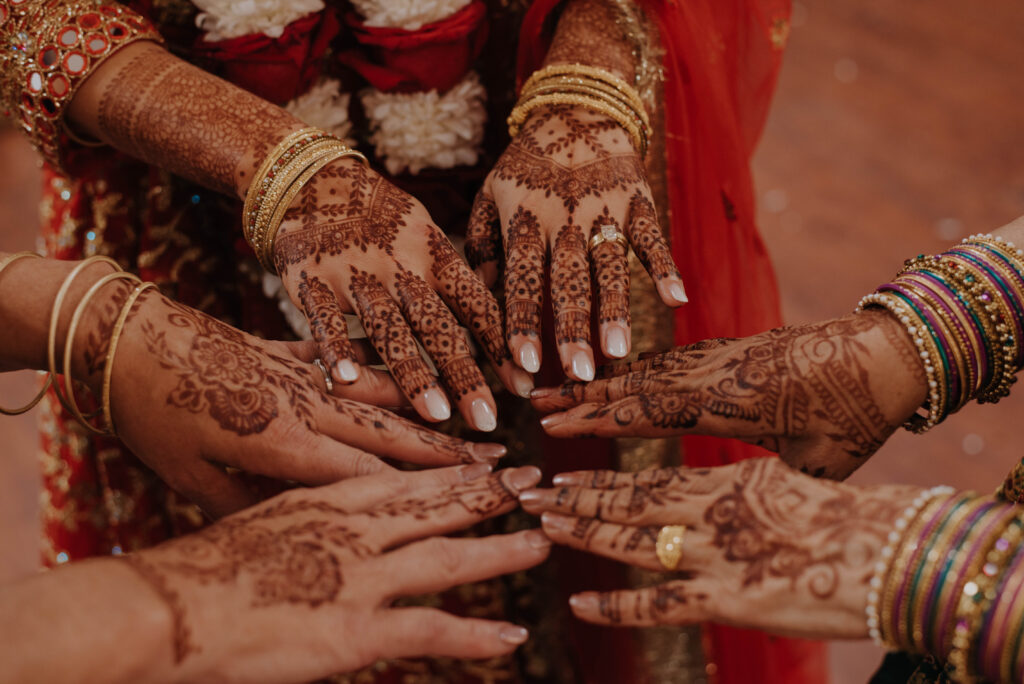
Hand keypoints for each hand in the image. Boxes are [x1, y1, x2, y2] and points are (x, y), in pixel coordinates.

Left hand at [109, 291, 506, 516]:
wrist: (123, 338)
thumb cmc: (153, 417)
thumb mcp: (193, 478)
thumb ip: (251, 504)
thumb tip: (290, 524)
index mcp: (283, 441)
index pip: (368, 473)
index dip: (424, 488)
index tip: (472, 497)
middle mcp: (307, 403)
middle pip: (390, 432)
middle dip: (448, 450)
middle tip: (497, 460)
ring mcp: (302, 371)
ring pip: (381, 393)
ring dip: (429, 407)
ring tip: (470, 417)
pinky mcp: (288, 347)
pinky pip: (349, 359)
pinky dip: (383, 368)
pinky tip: (409, 371)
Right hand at [122, 465, 549, 681]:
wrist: (159, 611)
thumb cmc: (196, 571)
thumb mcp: (256, 524)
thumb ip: (303, 521)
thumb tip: (326, 526)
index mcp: (325, 497)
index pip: (405, 477)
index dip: (453, 471)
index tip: (489, 462)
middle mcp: (351, 528)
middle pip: (438, 506)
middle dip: (490, 495)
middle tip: (537, 482)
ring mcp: (357, 577)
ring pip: (448, 558)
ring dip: (500, 551)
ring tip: (542, 544)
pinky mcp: (353, 630)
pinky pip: (429, 631)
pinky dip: (475, 635)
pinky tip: (511, 637)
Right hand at [272, 158, 533, 431]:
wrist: (312, 179)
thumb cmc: (381, 216)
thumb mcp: (425, 232)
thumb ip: (453, 278)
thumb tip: (501, 323)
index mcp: (434, 253)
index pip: (476, 303)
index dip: (501, 344)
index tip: (526, 384)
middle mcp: (400, 265)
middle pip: (438, 325)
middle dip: (466, 374)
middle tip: (489, 420)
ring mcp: (355, 273)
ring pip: (388, 327)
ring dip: (414, 372)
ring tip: (437, 415)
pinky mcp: (311, 280)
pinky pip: (325, 318)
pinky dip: (337, 348)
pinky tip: (349, 381)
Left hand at [468, 105, 686, 380]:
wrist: (576, 106)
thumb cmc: (527, 163)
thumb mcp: (491, 194)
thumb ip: (484, 244)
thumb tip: (481, 296)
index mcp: (524, 219)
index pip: (519, 278)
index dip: (521, 321)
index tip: (523, 365)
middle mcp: (563, 218)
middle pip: (566, 280)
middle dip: (571, 328)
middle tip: (577, 374)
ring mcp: (604, 208)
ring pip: (610, 266)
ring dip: (615, 310)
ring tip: (619, 353)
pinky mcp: (638, 200)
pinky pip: (652, 237)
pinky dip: (664, 267)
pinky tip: (676, 301)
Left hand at [519, 458, 919, 638]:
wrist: (890, 552)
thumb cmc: (851, 520)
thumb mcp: (792, 487)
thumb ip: (747, 493)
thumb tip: (719, 502)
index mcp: (729, 480)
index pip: (650, 479)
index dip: (602, 478)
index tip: (564, 473)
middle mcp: (712, 511)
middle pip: (628, 502)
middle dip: (576, 497)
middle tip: (531, 492)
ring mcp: (715, 553)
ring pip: (632, 541)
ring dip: (583, 532)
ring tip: (542, 524)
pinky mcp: (725, 598)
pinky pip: (658, 603)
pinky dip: (615, 603)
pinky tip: (579, 600)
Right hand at [532, 311, 926, 478]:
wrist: (888, 351)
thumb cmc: (859, 413)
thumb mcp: (818, 463)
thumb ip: (774, 482)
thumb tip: (752, 508)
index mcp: (728, 403)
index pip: (647, 411)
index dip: (598, 420)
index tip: (555, 424)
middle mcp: (715, 373)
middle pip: (635, 384)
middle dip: (583, 395)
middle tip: (536, 400)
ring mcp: (722, 355)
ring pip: (650, 367)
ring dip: (605, 379)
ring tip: (565, 384)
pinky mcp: (733, 346)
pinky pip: (673, 358)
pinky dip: (639, 368)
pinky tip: (623, 376)